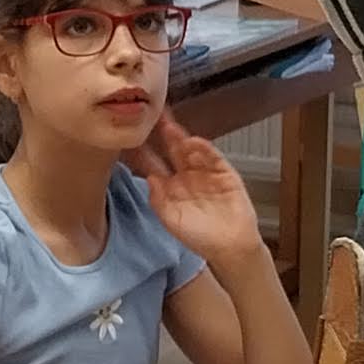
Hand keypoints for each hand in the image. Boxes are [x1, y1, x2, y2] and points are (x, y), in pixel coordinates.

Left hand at [131, 122, 263, 265]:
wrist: (231, 247)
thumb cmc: (200, 238)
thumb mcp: (172, 220)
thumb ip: (158, 200)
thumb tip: (149, 178)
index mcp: (171, 187)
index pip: (155, 164)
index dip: (144, 151)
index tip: (132, 138)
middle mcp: (187, 176)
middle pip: (172, 151)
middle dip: (162, 135)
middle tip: (151, 117)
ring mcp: (206, 173)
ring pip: (191, 151)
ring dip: (180, 138)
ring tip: (169, 125)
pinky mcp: (225, 173)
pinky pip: (213, 158)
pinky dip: (204, 149)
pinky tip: (193, 141)